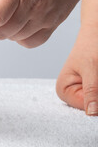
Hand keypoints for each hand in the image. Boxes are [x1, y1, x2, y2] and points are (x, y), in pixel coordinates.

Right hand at [56, 0, 97, 115]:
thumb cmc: (91, 45)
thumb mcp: (91, 67)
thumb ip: (92, 90)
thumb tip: (91, 113)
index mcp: (63, 91)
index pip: (85, 107)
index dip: (97, 98)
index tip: (95, 77)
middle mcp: (73, 94)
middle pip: (94, 105)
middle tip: (96, 71)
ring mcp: (86, 92)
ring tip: (97, 67)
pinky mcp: (94, 89)